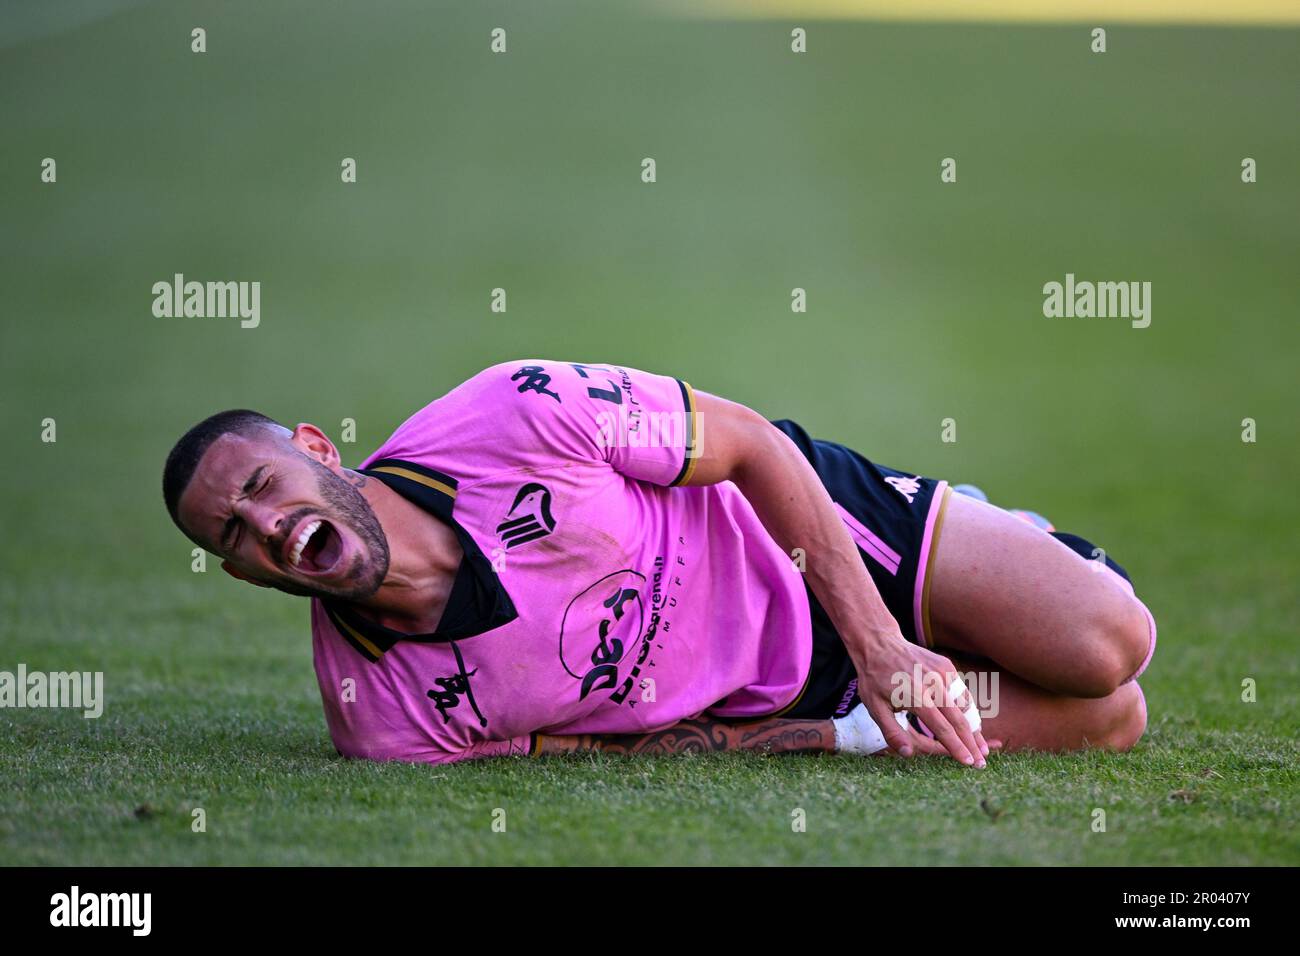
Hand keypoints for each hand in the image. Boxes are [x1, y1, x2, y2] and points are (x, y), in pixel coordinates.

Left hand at [854, 630, 995, 766]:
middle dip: (973, 744)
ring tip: (983, 748)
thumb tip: (908, 754)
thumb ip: (892, 732)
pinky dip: (968, 710)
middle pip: (960, 719)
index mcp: (916, 697)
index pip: (943, 728)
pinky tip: (972, 724)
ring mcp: (942, 673)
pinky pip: (961, 692)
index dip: (957, 748)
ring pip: (966, 706)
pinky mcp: (946, 666)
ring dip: (975, 728)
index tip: (969, 763)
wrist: (879, 644)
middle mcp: (934, 684)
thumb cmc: (874, 679)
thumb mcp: (874, 708)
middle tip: (982, 763)